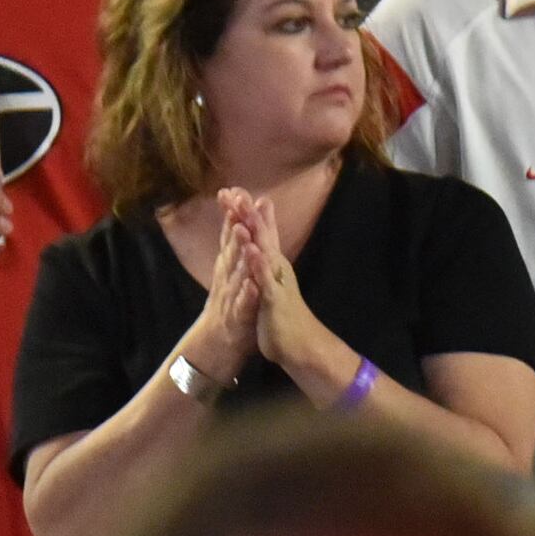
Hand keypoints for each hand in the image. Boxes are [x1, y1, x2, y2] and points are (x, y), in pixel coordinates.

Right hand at [175, 190, 267, 385]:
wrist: (213, 350)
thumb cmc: (227, 311)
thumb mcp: (230, 279)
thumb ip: (234, 253)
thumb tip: (237, 226)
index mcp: (227, 270)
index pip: (230, 238)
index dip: (232, 215)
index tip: (235, 190)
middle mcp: (226, 280)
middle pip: (230, 249)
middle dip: (234, 224)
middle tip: (237, 201)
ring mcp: (229, 300)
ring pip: (235, 273)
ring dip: (239, 253)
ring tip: (243, 232)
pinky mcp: (236, 320)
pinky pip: (242, 307)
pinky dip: (246, 295)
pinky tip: (252, 285)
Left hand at [236, 197, 346, 382]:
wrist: (301, 345)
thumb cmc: (282, 315)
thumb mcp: (270, 283)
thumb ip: (267, 261)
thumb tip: (260, 244)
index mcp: (272, 264)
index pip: (260, 232)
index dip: (247, 211)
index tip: (233, 190)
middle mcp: (276, 268)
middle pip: (262, 235)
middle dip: (248, 213)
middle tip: (237, 190)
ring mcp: (276, 282)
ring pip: (264, 252)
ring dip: (254, 230)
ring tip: (243, 210)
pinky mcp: (274, 300)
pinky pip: (265, 280)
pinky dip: (259, 264)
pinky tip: (252, 249)